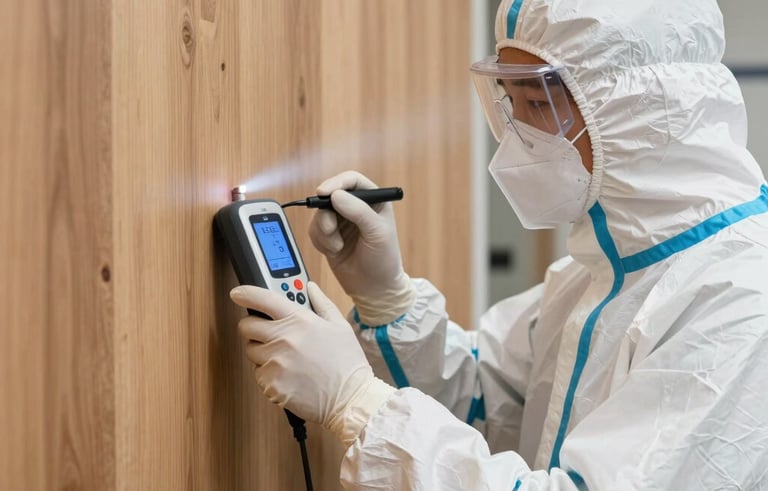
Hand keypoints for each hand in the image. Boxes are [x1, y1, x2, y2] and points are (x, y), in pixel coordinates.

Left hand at [230, 282, 394, 444]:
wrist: (350, 398)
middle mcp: (284, 339)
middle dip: (253, 326)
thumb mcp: (340, 325)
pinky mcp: (270, 384)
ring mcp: (275, 362)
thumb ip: (321, 303)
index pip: (262, 299)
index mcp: (300, 320)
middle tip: (266, 332)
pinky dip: (268, 374)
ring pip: (251, 350)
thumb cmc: (347, 363)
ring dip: (261, 351)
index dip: (245, 293)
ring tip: (286, 357)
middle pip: (247, 325)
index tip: (238, 293)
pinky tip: (289, 375)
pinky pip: (258, 373)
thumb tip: (310, 287)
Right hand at [309, 171, 413, 324]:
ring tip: (337, 246)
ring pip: (319, 214)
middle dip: (326, 213)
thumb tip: (336, 195)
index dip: (336, 183)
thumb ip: (358, 211)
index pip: (352, 181)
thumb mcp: (377, 233)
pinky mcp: (329, 236)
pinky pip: (314, 230)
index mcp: (374, 200)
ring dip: (324, 231)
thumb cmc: (384, 260)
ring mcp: (341, 222)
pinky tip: (334, 251)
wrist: (374, 289)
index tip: (324, 192)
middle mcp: (356, 207)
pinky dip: (320, 241)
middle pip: (330, 195)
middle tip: (330, 229)